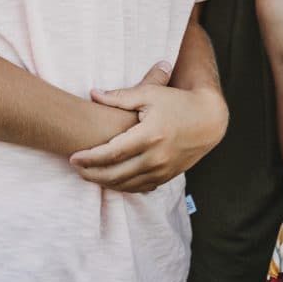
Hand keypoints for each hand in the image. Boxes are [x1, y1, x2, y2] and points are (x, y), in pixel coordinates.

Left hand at [72, 68, 227, 193]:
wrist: (209, 120)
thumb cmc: (177, 102)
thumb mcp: (150, 94)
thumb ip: (120, 97)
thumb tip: (93, 94)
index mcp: (149, 136)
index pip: (112, 153)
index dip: (90, 157)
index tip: (73, 156)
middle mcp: (156, 157)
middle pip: (115, 173)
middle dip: (91, 173)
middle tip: (75, 167)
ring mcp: (163, 170)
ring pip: (126, 184)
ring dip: (104, 182)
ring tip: (87, 174)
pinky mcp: (168, 176)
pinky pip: (140, 188)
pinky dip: (122, 186)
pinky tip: (110, 180)